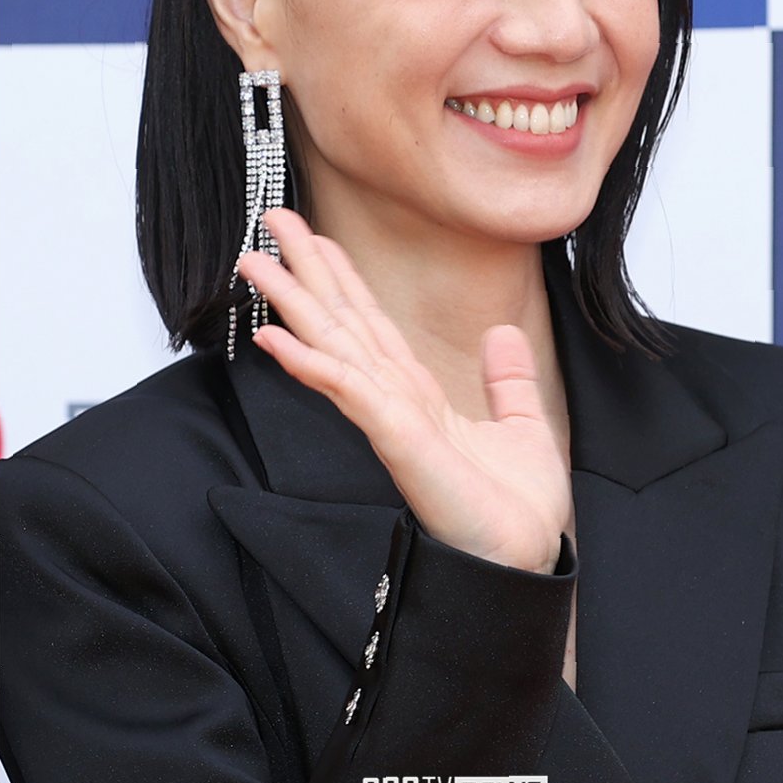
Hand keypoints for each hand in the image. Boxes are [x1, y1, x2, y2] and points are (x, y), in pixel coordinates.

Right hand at [237, 210, 570, 573]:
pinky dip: (312, 362)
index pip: (371, 325)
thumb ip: (508, 380)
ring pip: (333, 348)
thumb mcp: (522, 426)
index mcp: (419, 396)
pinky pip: (349, 391)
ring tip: (254, 261)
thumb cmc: (517, 511)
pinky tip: (276, 336)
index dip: (342, 278)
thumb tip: (502, 333)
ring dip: (292, 304)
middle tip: (269, 221)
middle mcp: (394, 402)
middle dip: (304, 272)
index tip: (317, 237)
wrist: (529, 561)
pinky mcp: (398, 442)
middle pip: (340, 324)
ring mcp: (390, 421)